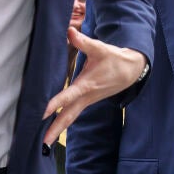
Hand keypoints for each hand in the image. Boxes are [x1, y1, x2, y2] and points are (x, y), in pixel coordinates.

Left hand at [42, 27, 146, 146]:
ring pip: (70, 118)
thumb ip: (83, 42)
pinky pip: (73, 114)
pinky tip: (53, 127)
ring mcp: (87, 102)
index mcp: (87, 85)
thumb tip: (69, 31)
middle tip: (42, 142)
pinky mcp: (87, 102)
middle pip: (68, 116)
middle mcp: (86, 97)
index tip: (43, 112)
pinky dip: (62, 122)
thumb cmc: (114, 59)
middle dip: (55, 129)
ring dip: (57, 129)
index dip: (55, 103)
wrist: (131, 71)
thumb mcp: (100, 48)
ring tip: (44, 141)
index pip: (68, 96)